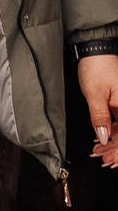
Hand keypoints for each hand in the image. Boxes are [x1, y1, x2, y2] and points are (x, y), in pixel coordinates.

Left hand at [81, 53, 117, 167]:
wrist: (95, 51)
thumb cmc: (97, 67)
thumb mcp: (94, 95)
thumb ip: (99, 117)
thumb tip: (104, 137)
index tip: (110, 159)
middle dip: (116, 148)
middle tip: (103, 158)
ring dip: (112, 141)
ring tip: (98, 151)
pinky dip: (111, 131)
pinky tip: (102, 138)